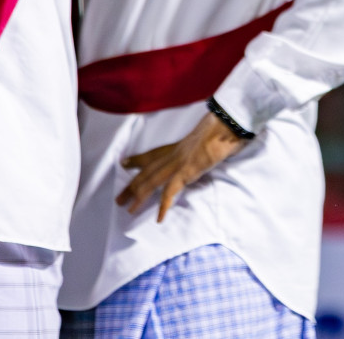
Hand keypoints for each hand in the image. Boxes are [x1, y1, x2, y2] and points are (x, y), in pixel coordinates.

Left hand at [116, 112, 247, 221]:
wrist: (224, 126)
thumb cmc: (221, 128)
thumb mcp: (208, 135)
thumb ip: (204, 142)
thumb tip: (211, 145)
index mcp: (178, 146)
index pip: (154, 154)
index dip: (138, 160)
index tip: (124, 163)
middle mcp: (174, 154)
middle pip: (147, 171)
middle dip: (132, 186)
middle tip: (119, 199)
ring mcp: (178, 163)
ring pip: (152, 181)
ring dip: (139, 196)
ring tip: (130, 210)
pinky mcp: (185, 172)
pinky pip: (170, 191)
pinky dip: (164, 206)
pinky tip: (159, 218)